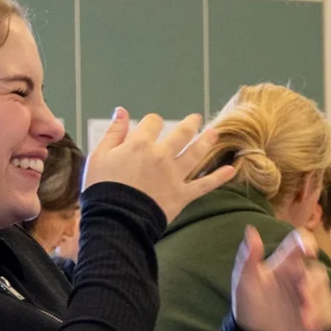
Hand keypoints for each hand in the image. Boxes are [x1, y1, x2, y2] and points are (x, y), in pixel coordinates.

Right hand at [83, 110, 232, 223]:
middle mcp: (161, 155)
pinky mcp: (182, 194)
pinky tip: (230, 169)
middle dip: (189, 124)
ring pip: (195, 153)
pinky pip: (204, 184)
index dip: (153, 122)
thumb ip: (113, 132)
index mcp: (140, 144)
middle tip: (196, 119)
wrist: (114, 219)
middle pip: (180, 134)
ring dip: (206, 141)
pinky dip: (219, 177)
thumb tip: (121, 111)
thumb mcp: (99, 156)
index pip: (152, 123)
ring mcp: (174, 175)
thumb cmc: (102, 189)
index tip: (152, 125)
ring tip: (215, 133)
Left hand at [231, 226, 330, 330]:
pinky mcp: (319, 315)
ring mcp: (313, 296)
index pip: (301, 244)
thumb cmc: (249, 302)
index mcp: (287, 263)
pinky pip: (327, 313)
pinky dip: (320, 318)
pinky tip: (308, 325)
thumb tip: (250, 229)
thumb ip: (248, 257)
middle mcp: (303, 276)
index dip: (307, 243)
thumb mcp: (244, 280)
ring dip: (316, 303)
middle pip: (317, 272)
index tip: (309, 251)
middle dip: (312, 284)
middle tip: (303, 295)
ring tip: (304, 317)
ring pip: (324, 293)